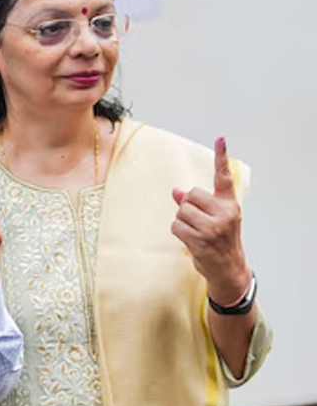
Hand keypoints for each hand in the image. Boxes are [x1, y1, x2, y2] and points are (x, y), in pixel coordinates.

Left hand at [170, 137, 251, 304]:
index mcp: (229, 204)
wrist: (228, 267)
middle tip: (197, 221)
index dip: (221, 157)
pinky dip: (178, 232)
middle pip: (190, 195)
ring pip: (181, 211)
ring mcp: (214, 226)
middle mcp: (225, 212)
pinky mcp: (202, 238)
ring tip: (195, 232)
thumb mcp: (214, 219)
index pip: (224, 177)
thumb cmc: (219, 240)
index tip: (220, 138)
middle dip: (187, 207)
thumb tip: (176, 191)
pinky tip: (190, 239)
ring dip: (181, 222)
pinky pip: (176, 226)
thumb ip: (196, 204)